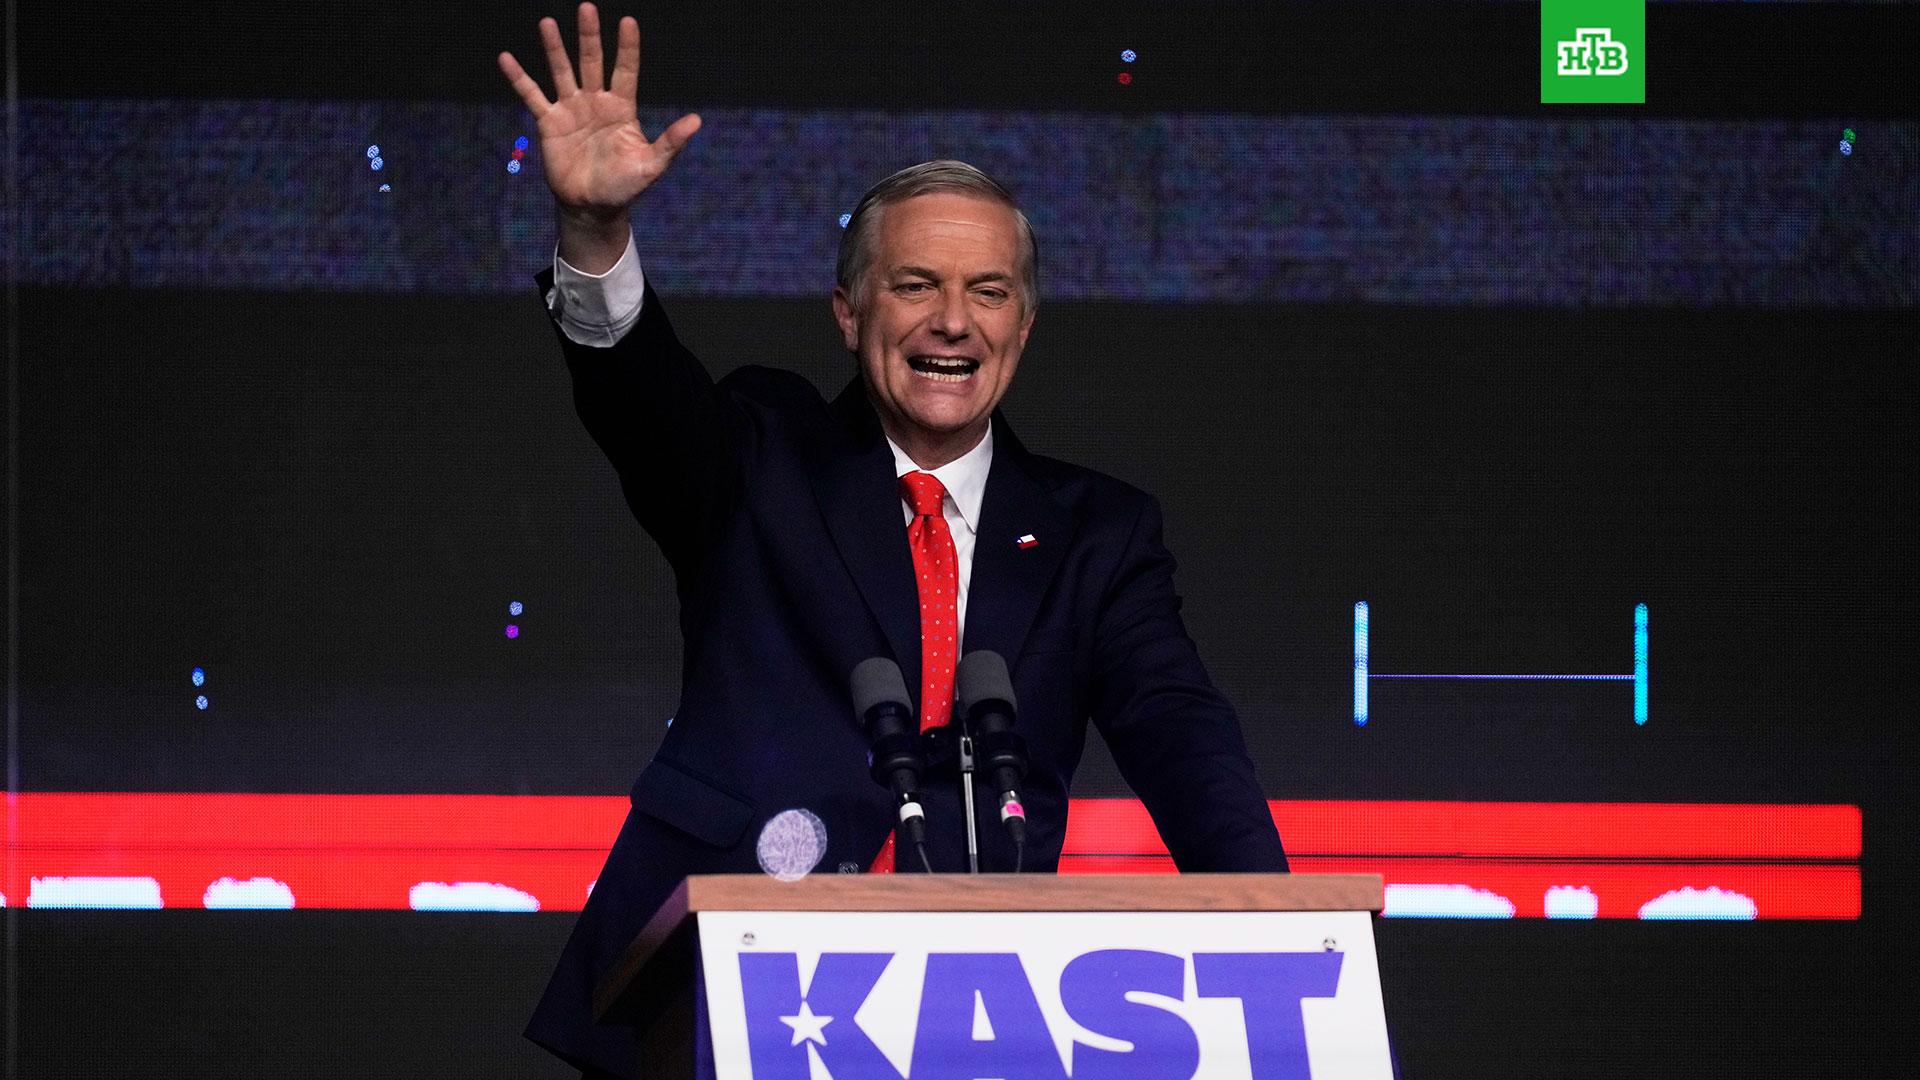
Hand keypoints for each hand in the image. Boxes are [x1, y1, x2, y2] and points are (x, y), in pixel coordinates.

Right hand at [498, 4, 701, 266]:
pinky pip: (532, 95)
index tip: (628, 21)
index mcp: (622, 108)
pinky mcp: (549, 123)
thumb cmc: (624, 186)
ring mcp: (571, 109)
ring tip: (548, 23)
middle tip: (587, 7)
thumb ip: (670, 142)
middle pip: (592, 62)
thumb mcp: (651, 165)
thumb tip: (696, 121)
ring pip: (562, 71)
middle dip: (590, 36)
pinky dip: (519, 78)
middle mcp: (595, 102)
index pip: (626, 70)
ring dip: (555, 48)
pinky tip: (506, 58)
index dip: (627, 47)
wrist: (592, 207)